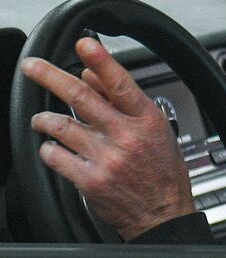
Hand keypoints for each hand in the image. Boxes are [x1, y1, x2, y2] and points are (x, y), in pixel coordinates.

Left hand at [20, 37, 194, 239]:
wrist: (162, 213)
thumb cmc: (161, 170)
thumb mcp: (154, 128)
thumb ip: (122, 100)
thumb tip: (92, 74)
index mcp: (146, 120)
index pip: (121, 84)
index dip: (101, 61)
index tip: (84, 44)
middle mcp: (126, 137)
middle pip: (81, 98)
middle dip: (51, 77)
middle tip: (32, 67)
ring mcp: (106, 159)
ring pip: (60, 127)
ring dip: (44, 120)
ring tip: (42, 120)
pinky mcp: (89, 180)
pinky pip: (55, 156)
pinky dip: (49, 150)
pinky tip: (55, 149)